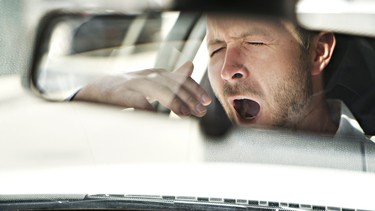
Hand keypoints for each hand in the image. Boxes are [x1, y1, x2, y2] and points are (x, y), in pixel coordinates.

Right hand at [73, 61, 211, 116]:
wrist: (99, 90)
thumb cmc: (129, 89)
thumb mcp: (152, 80)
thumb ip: (172, 76)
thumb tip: (191, 65)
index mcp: (155, 74)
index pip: (180, 79)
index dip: (195, 90)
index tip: (207, 102)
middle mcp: (147, 76)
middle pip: (172, 84)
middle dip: (189, 98)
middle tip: (200, 111)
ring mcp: (133, 84)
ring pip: (158, 90)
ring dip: (174, 102)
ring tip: (185, 114)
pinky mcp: (121, 94)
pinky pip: (138, 101)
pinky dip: (149, 109)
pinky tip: (158, 118)